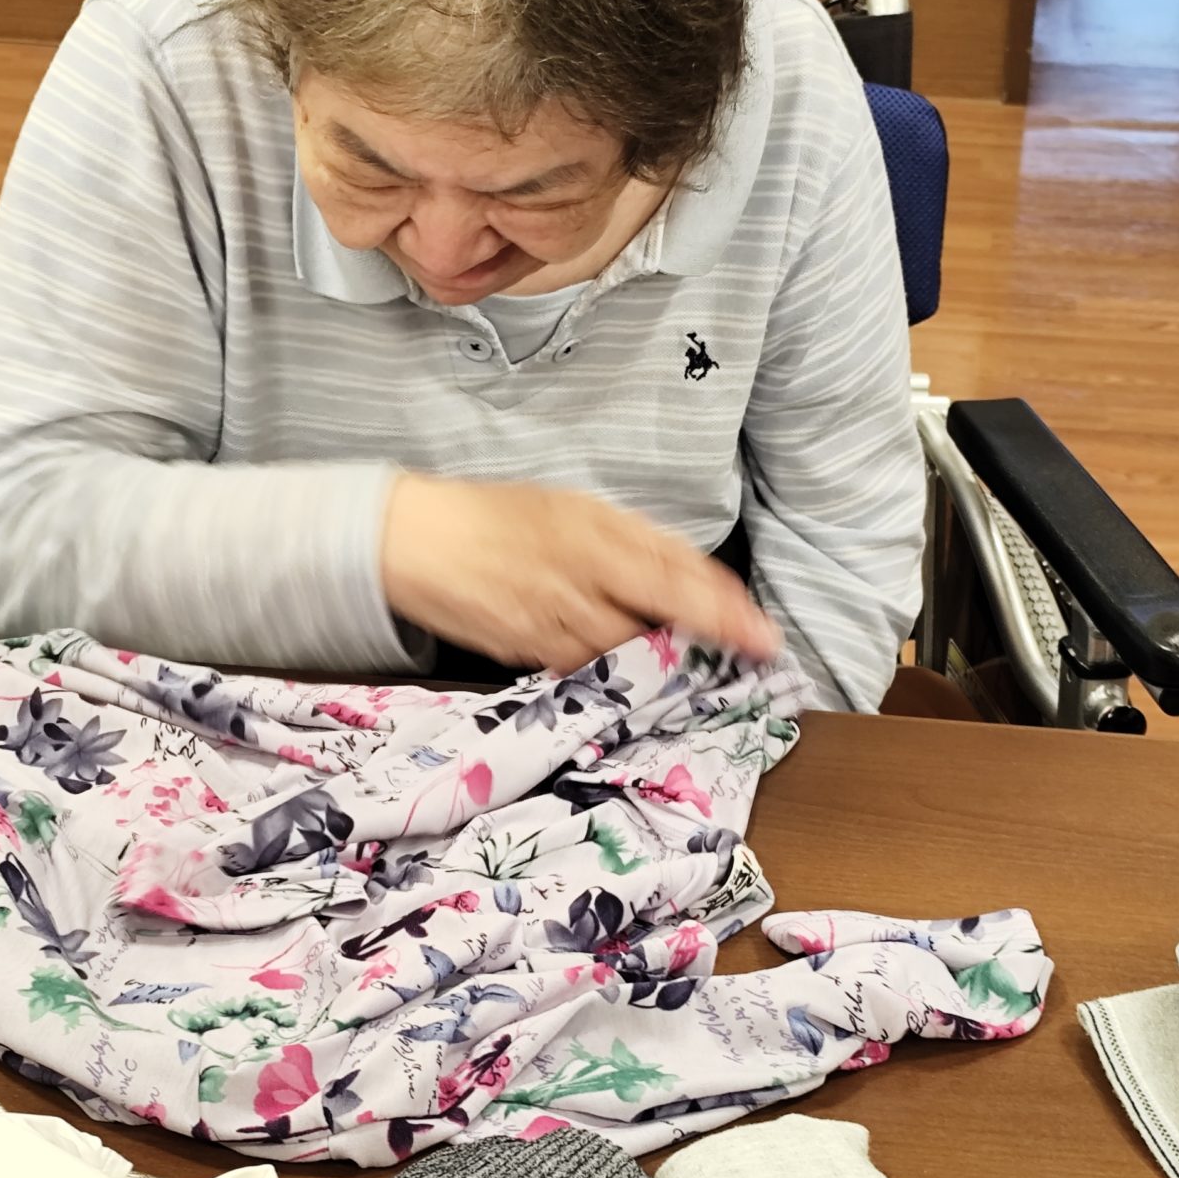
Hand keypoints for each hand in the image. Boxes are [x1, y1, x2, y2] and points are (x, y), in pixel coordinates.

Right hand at [380, 473, 782, 676]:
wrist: (414, 540)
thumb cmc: (496, 515)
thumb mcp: (570, 507)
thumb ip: (630, 540)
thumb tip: (689, 576)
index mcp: (593, 534)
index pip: (673, 575)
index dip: (722, 609)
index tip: (763, 634)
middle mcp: (577, 580)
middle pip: (657, 621)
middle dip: (707, 640)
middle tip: (750, 655)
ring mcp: (550, 621)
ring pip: (624, 655)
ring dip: (663, 662)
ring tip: (694, 663)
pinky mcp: (527, 651)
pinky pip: (583, 668)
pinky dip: (612, 670)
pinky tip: (630, 669)